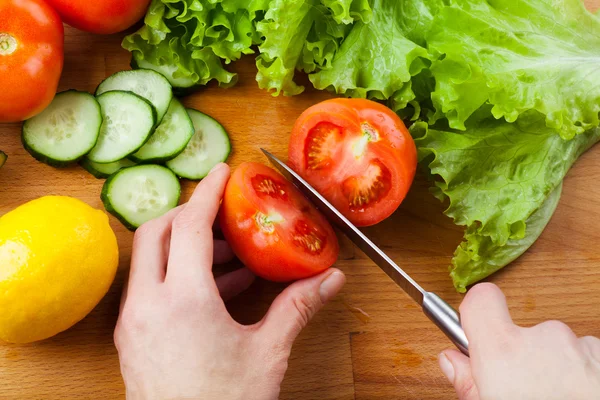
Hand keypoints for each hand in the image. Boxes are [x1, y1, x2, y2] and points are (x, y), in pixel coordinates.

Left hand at [114, 163, 345, 399]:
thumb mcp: (266, 352)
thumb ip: (297, 308)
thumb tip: (330, 280)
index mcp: (182, 300)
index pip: (190, 224)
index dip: (207, 192)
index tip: (221, 172)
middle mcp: (146, 304)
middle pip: (157, 232)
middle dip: (188, 213)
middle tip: (222, 212)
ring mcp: (133, 322)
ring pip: (149, 261)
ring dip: (185, 246)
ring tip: (229, 255)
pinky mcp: (131, 338)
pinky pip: (149, 288)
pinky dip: (176, 275)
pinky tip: (215, 289)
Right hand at [439, 283, 599, 399]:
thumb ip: (467, 383)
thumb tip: (452, 361)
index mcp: (506, 352)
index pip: (481, 299)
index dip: (476, 314)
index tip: (476, 332)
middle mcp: (547, 340)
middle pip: (524, 333)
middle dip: (523, 358)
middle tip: (523, 393)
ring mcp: (584, 349)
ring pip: (560, 349)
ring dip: (558, 371)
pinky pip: (588, 359)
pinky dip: (584, 378)